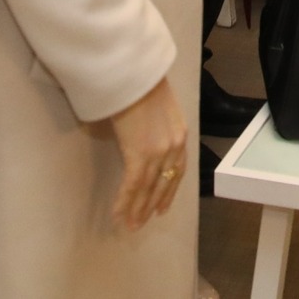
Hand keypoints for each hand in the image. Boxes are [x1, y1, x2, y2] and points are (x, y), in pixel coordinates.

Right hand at [102, 77, 186, 229]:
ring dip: (137, 209)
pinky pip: (132, 185)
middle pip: (164, 183)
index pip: (178, 170)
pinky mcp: (139, 154)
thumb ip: (157, 126)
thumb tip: (143, 137)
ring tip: (129, 225)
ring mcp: (158, 151)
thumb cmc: (140, 83)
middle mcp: (174, 146)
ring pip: (147, 188)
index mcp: (181, 133)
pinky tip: (118, 214)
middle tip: (141, 222)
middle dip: (152, 205)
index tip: (162, 207)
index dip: (168, 191)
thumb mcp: (159, 106)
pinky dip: (125, 202)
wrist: (133, 73)